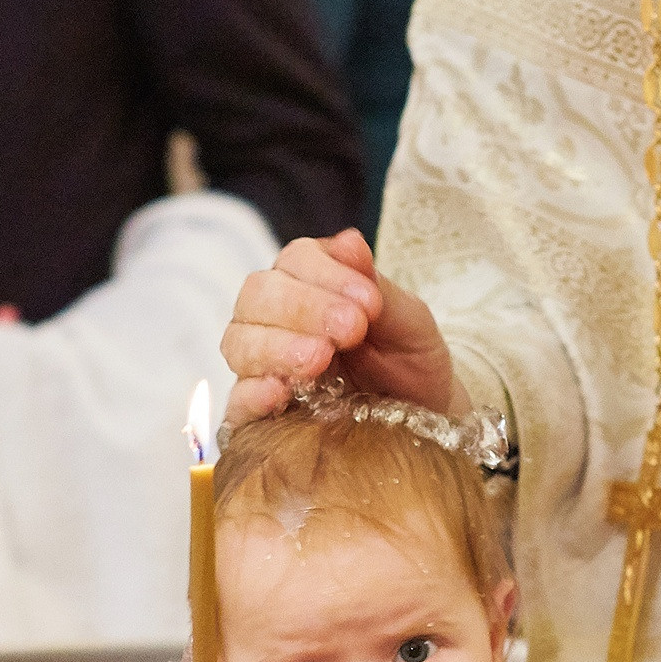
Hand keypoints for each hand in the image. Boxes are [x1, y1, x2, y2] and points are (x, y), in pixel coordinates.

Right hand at [220, 227, 455, 428]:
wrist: (423, 418)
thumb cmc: (412, 364)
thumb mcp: (411, 323)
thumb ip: (380, 287)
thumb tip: (350, 243)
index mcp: (311, 284)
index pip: (295, 260)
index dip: (325, 274)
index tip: (369, 302)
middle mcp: (277, 320)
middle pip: (257, 296)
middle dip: (302, 307)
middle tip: (351, 329)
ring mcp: (263, 367)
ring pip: (239, 342)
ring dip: (277, 346)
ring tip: (320, 358)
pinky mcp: (258, 415)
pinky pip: (236, 402)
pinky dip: (252, 393)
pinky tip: (279, 391)